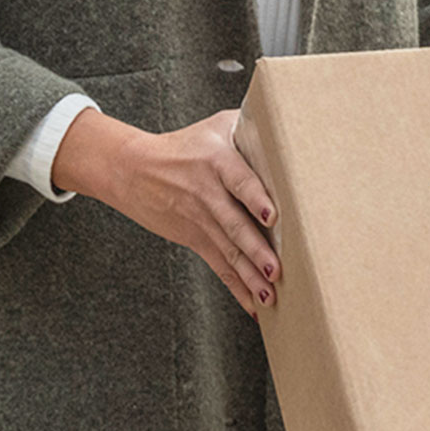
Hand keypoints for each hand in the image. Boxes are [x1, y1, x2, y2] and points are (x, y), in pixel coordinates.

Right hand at [53, 108, 278, 313]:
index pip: (240, 181)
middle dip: (256, 249)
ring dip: (249, 276)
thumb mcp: (218, 125)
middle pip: (234, 224)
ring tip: (269, 295)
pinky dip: (236, 287)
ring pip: (228, 251)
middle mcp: (208, 193)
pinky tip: (253, 306)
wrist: (132, 169)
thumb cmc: (186, 144)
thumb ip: (253, 126)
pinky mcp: (195, 238)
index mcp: (218, 161)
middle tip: (275, 269)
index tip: (271, 216)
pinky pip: (219, 266)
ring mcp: (200, 219)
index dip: (255, 198)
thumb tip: (296, 124)